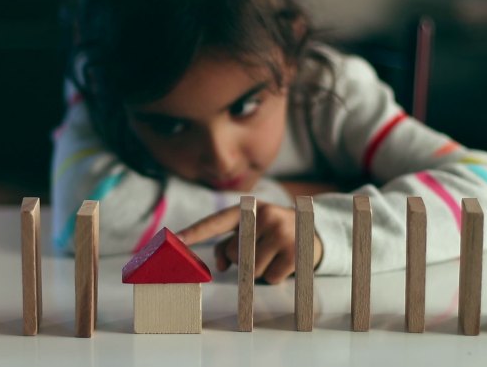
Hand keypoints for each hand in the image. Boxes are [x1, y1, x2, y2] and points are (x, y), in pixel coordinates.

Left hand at [177, 201, 322, 283]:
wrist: (312, 232)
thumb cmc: (269, 234)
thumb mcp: (249, 231)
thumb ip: (226, 245)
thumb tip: (220, 266)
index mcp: (247, 208)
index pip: (215, 222)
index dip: (194, 232)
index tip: (175, 240)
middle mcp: (264, 215)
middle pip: (234, 255)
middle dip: (242, 260)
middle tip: (260, 248)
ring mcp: (281, 232)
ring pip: (251, 270)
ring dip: (259, 270)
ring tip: (273, 254)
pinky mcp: (295, 251)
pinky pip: (270, 278)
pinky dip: (274, 276)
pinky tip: (285, 261)